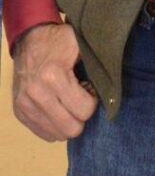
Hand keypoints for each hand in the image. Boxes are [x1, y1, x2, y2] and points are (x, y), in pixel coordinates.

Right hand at [12, 23, 97, 141]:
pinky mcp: (19, 113)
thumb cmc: (59, 41)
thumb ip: (98, 61)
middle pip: (71, 129)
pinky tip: (56, 107)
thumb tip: (114, 83)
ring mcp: (25, 106)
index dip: (92, 102)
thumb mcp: (80, 43)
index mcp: (53, 76)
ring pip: (57, 135)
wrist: (28, 40)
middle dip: (81, 116)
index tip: (90, 90)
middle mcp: (36, 94)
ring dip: (67, 121)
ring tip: (67, 102)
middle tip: (80, 99)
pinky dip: (54, 125)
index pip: (84, 111)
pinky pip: (44, 134)